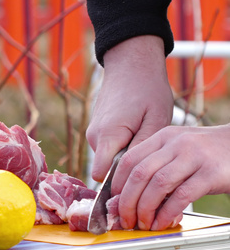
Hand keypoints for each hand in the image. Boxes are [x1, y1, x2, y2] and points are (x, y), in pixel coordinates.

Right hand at [86, 35, 173, 181]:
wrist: (130, 63)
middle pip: (107, 169)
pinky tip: (137, 133)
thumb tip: (136, 176)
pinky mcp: (96, 130)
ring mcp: (93, 133)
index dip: (118, 185)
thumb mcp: (156, 120)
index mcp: (107, 136)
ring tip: (145, 140)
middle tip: (152, 160)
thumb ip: (143, 150)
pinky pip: (108, 148)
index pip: (101, 176)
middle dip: (127, 171)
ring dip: (126, 157)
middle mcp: (94, 137)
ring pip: (109, 159)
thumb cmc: (147, 88)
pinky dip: (122, 147)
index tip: (138, 186)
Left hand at [112, 124, 229, 229]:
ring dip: (145, 209)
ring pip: (158, 185)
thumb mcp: (177, 151)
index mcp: (163, 137)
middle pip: (139, 174)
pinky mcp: (211, 173)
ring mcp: (194, 157)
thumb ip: (156, 166)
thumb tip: (128, 196)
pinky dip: (167, 212)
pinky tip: (163, 222)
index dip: (117, 184)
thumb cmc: (206, 154)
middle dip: (127, 201)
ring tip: (143, 223)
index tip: (115, 202)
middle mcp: (176, 144)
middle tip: (125, 218)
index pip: (129, 159)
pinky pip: (182, 196)